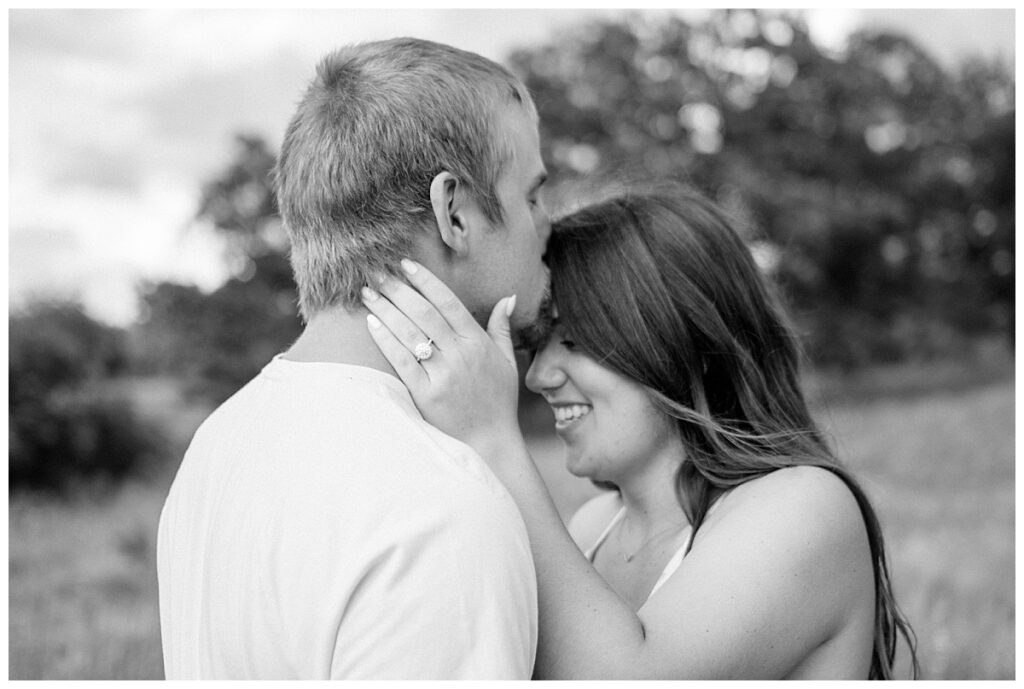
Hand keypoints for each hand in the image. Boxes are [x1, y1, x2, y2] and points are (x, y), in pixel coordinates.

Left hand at [362, 259, 521, 454]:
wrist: (490, 442)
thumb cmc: (498, 401)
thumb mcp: (506, 362)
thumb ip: (501, 327)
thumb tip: (508, 298)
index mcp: (478, 343)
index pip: (448, 302)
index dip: (425, 280)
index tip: (405, 264)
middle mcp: (460, 355)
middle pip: (424, 313)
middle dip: (398, 290)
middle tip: (376, 273)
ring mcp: (442, 375)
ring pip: (409, 333)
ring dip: (385, 310)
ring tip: (367, 293)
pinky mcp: (425, 394)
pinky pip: (401, 361)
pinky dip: (386, 340)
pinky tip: (371, 324)